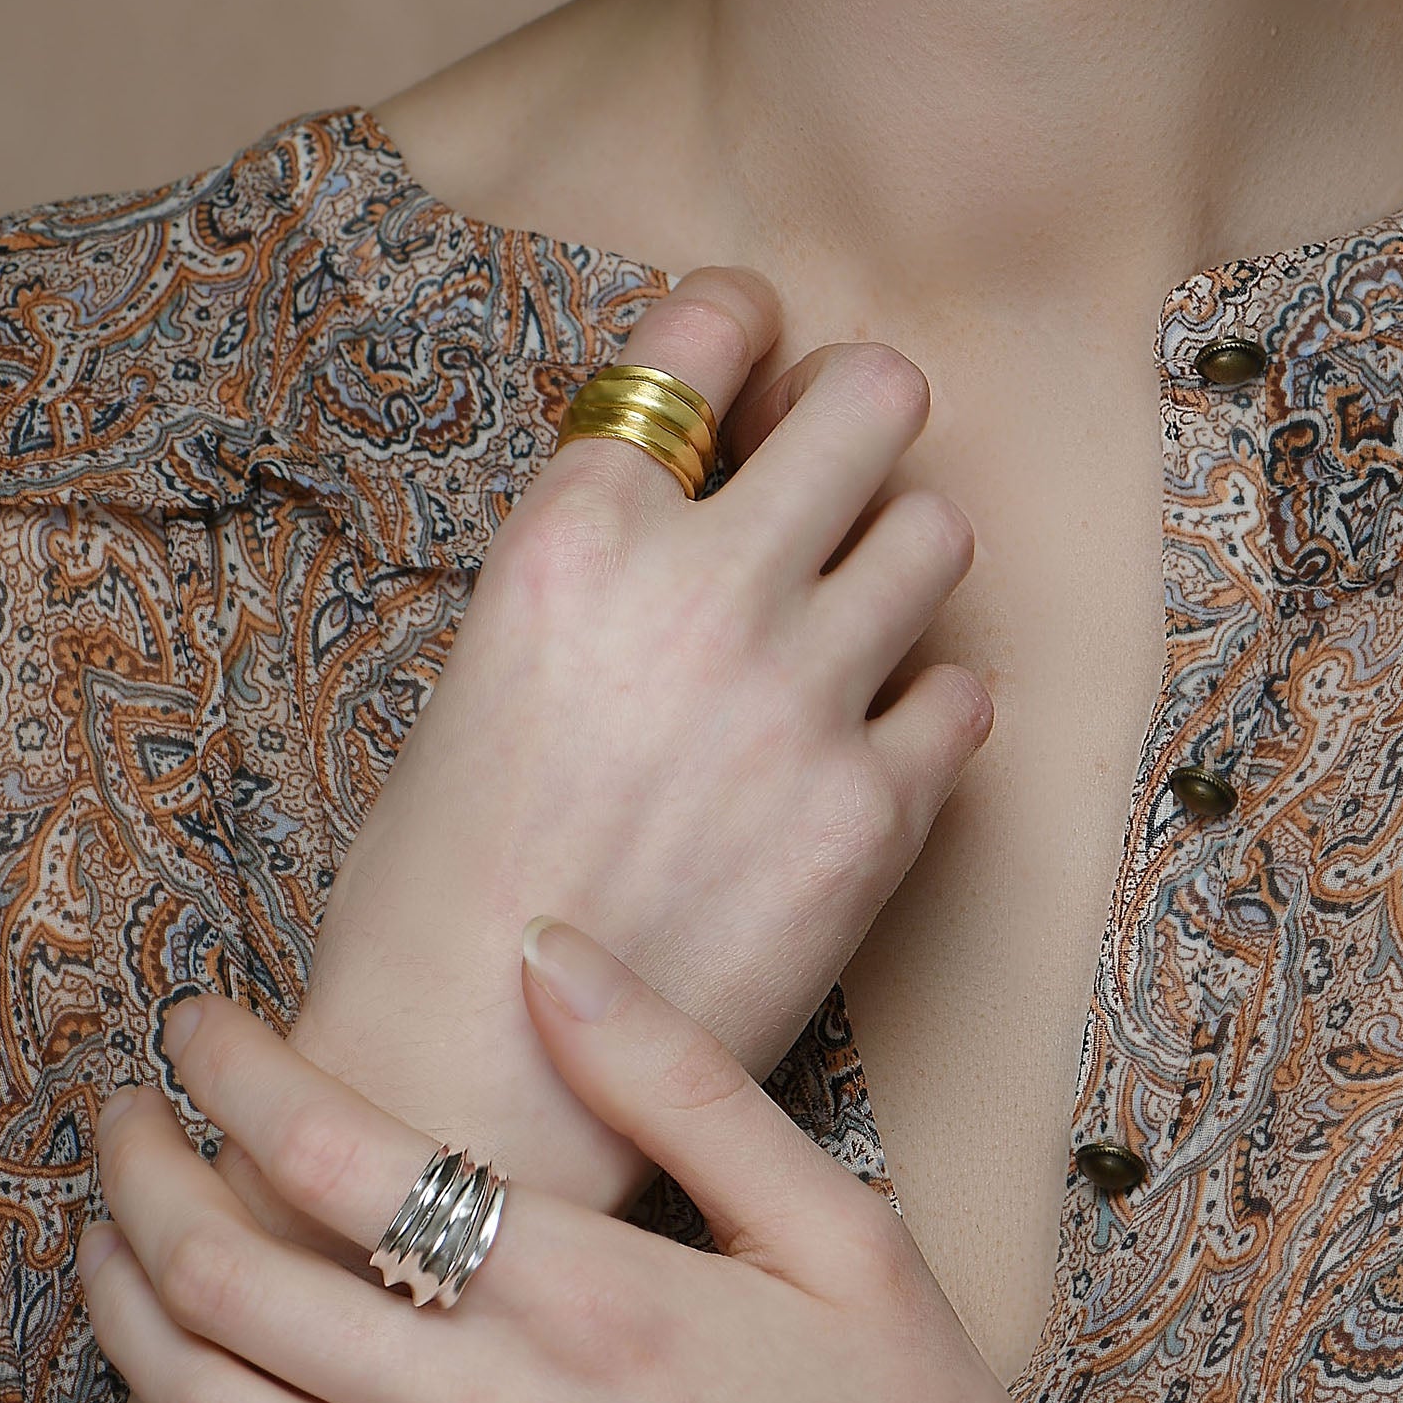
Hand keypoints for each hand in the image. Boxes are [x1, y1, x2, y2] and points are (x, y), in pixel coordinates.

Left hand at [73, 917, 1169, 1402]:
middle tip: (121, 1119)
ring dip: (124, 1314)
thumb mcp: (842, 1235)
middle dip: (142, 1174)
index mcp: (589, 1296)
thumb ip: (688, 1086)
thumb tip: (552, 950)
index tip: (198, 1026)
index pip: (335, 1153)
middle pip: (233, 1276)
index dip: (233, 1071)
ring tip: (106, 1243)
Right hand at [288, 264, 990, 1219]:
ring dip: (894, 563)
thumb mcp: (481, 665)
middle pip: (875, 396)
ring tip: (843, 629)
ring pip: (938, 533)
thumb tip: (703, 492)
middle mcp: (700, 588)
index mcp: (574, 531)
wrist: (470, 1077)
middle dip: (857, 419)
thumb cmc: (438, 880)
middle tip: (831, 476)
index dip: (746, 326)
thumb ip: (600, 560)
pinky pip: (964, 695)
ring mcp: (801, 699)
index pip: (712, 325)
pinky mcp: (872, 818)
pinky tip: (858, 751)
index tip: (756, 360)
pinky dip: (922, 708)